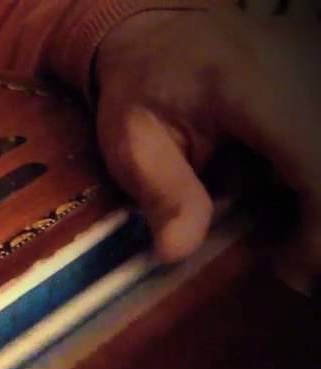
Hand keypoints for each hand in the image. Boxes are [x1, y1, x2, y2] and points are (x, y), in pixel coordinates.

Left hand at [95, 9, 320, 292]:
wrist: (165, 34)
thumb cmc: (145, 89)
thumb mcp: (132, 141)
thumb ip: (162, 195)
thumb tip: (175, 254)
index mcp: (255, 88)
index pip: (318, 163)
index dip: (320, 228)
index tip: (292, 270)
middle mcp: (308, 74)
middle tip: (293, 265)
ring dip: (317, 206)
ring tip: (294, 242)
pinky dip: (313, 183)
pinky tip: (296, 207)